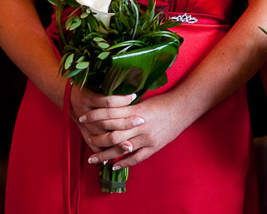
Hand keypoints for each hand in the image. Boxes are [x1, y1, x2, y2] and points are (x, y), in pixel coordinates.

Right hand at [69, 87, 142, 154]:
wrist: (68, 97)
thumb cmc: (85, 88)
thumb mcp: (94, 84)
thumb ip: (109, 87)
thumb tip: (129, 88)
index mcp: (88, 98)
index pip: (108, 101)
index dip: (122, 99)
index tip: (135, 96)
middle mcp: (85, 112)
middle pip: (108, 120)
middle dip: (125, 122)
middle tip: (141, 121)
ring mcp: (84, 125)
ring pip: (101, 137)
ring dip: (116, 143)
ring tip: (131, 146)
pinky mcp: (83, 133)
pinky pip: (93, 145)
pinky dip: (102, 153)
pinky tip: (112, 158)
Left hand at [76, 90, 191, 167]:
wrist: (183, 107)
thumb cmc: (163, 101)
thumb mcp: (143, 100)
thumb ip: (126, 106)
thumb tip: (108, 109)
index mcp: (135, 110)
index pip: (109, 114)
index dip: (94, 116)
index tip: (82, 117)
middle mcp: (139, 125)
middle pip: (112, 134)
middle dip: (97, 138)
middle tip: (86, 139)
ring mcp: (147, 137)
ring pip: (121, 148)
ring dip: (105, 154)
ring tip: (93, 159)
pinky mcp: (154, 146)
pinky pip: (137, 157)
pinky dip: (124, 162)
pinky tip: (114, 165)